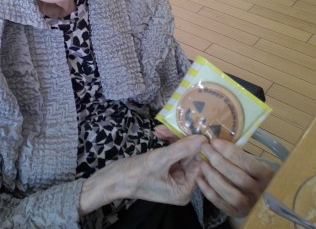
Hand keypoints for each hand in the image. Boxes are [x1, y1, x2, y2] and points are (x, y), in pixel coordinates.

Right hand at [79, 135, 207, 214]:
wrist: (112, 179)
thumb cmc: (136, 173)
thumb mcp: (160, 159)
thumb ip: (182, 148)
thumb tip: (203, 139)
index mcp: (185, 190)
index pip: (198, 164)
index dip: (197, 146)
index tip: (196, 128)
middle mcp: (182, 186)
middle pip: (189, 157)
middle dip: (181, 140)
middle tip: (175, 124)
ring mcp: (173, 177)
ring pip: (180, 152)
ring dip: (172, 138)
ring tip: (160, 128)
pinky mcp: (165, 169)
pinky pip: (171, 153)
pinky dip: (166, 142)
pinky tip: (159, 132)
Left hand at [195, 139, 273, 216]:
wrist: (259, 199)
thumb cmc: (252, 174)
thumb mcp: (254, 163)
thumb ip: (240, 155)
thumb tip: (219, 142)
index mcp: (266, 176)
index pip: (248, 163)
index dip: (230, 152)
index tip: (215, 142)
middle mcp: (259, 192)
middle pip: (238, 177)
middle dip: (218, 160)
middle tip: (205, 148)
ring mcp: (248, 204)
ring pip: (229, 192)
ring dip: (213, 176)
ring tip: (202, 163)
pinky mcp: (235, 212)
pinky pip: (219, 202)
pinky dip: (207, 190)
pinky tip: (199, 178)